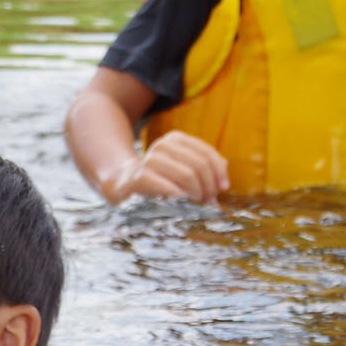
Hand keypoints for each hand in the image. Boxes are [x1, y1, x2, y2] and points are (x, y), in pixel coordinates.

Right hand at [102, 131, 230, 204]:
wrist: (123, 186)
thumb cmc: (161, 181)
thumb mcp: (183, 170)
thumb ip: (205, 170)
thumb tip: (223, 182)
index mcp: (174, 140)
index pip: (206, 153)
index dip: (219, 172)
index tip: (222, 188)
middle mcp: (162, 146)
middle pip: (199, 164)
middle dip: (209, 186)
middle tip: (208, 201)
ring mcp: (149, 160)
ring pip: (188, 174)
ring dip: (197, 194)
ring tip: (196, 205)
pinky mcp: (140, 178)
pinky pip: (169, 188)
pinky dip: (181, 198)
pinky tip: (183, 205)